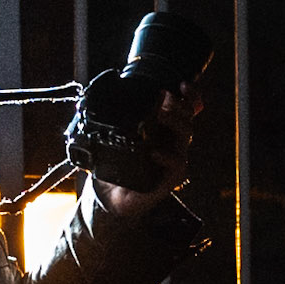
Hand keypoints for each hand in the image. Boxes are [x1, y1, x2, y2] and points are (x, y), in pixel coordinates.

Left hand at [96, 80, 202, 217]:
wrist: (111, 199)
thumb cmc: (114, 167)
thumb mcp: (112, 141)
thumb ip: (111, 121)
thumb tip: (95, 97)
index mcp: (163, 129)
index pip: (184, 108)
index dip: (189, 95)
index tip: (181, 84)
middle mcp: (172, 141)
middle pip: (187, 117)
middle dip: (179, 104)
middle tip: (165, 97)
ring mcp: (174, 158)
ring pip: (186, 135)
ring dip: (175, 122)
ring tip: (161, 115)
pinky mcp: (171, 178)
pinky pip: (177, 164)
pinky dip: (168, 157)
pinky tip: (155, 153)